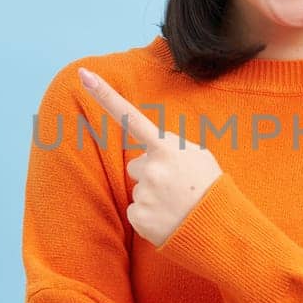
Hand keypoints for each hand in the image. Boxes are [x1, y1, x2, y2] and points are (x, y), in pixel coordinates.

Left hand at [78, 66, 223, 248]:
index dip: (104, 95)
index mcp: (166, 148)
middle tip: (177, 187)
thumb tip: (146, 154)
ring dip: (153, 196)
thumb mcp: (198, 156)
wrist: (219, 228)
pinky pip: (134, 211)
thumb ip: (170, 148)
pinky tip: (168, 218)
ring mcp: (143, 193)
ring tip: (177, 204)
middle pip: (136, 165)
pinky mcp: (138, 217)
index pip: (130, 116)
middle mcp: (151, 168)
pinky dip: (149, 216)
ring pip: (137, 188)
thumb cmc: (210, 187)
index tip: (82, 74)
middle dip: (152, 174)